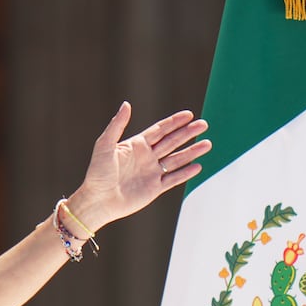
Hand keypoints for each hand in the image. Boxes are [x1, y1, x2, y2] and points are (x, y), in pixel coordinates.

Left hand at [69, 102, 210, 229]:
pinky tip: (198, 166)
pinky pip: (173, 179)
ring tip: (207, 144)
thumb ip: (117, 125)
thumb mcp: (104, 145)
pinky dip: (185, 173)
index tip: (189, 114)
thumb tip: (127, 104)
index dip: (174, 122)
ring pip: (176, 160)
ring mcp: (151, 173)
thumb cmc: (97, 173)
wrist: (97, 201)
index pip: (160, 130)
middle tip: (204, 124)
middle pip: (172, 142)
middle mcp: (146, 157)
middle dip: (188, 133)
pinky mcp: (154, 188)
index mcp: (136, 145)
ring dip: (192, 151)